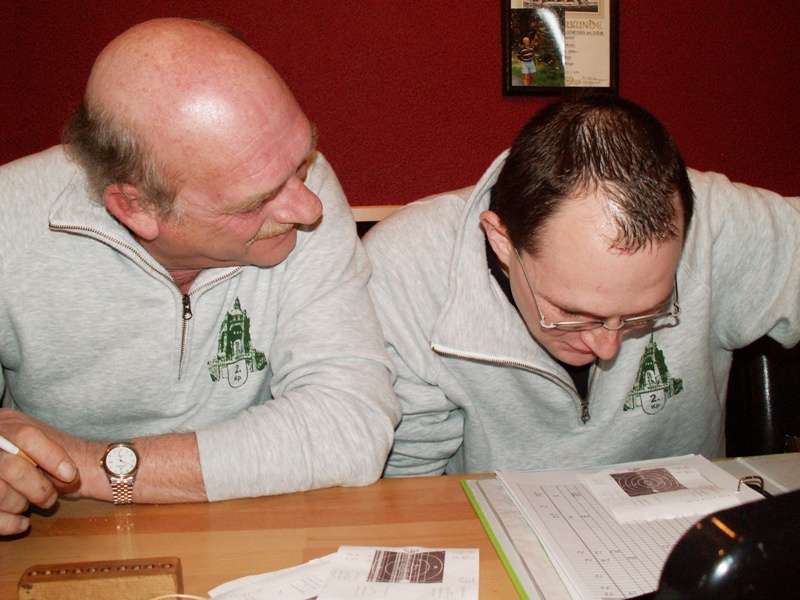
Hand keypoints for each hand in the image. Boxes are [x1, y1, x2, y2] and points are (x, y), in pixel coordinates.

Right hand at [0, 409, 78, 534]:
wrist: (20, 457)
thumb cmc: (38, 453)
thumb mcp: (44, 440)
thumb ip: (54, 452)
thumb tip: (68, 476)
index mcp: (7, 424)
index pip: (26, 436)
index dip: (51, 456)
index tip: (70, 474)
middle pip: (12, 468)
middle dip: (38, 489)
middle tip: (49, 498)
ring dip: (20, 504)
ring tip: (27, 503)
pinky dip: (8, 523)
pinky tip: (22, 523)